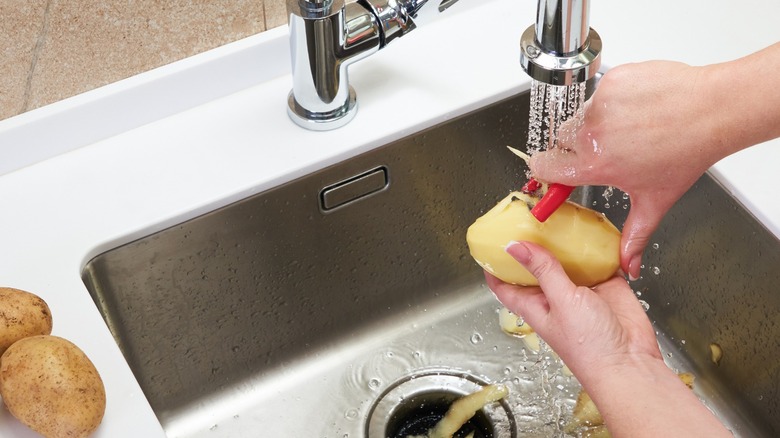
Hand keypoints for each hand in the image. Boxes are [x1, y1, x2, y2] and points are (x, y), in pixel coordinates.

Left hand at [486, 241, 731, 436]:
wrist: (630, 364)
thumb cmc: (590, 348)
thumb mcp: (561, 301)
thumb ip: (543, 270)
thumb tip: (515, 246)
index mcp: (534, 305)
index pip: (505, 284)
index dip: (495, 265)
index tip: (489, 242)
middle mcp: (556, 297)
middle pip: (537, 266)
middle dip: (532, 244)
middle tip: (527, 217)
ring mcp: (581, 290)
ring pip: (568, 260)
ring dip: (565, 242)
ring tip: (558, 215)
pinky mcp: (607, 285)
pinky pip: (600, 261)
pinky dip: (597, 246)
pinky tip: (594, 228)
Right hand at [529, 61, 721, 279]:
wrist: (712, 111)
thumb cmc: (686, 152)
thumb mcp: (655, 201)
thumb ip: (634, 236)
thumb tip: (628, 266)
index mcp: (595, 164)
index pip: (543, 165)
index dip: (547, 169)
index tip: (555, 170)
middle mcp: (591, 133)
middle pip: (562, 139)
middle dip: (579, 145)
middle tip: (609, 149)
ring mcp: (601, 104)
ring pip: (583, 115)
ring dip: (599, 122)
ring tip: (631, 128)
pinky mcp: (612, 80)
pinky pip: (601, 92)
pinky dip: (616, 99)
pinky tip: (638, 108)